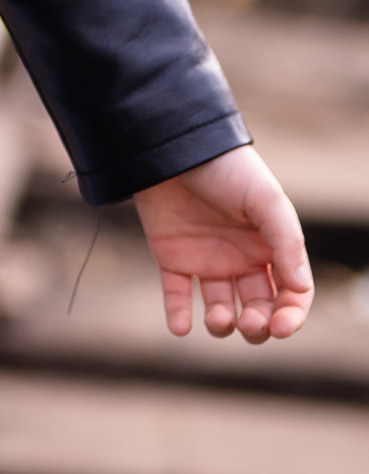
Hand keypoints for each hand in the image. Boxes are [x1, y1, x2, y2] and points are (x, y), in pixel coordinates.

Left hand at [133, 143, 312, 342]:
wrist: (174, 145)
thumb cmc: (228, 169)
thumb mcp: (266, 200)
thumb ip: (286, 242)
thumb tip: (299, 288)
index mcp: (270, 247)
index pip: (290, 294)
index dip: (290, 315)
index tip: (280, 327)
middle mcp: (241, 259)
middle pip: (258, 309)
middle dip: (258, 325)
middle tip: (248, 323)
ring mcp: (207, 260)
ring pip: (221, 310)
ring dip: (222, 325)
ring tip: (219, 318)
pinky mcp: (173, 258)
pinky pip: (177, 295)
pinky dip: (178, 315)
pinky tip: (180, 327)